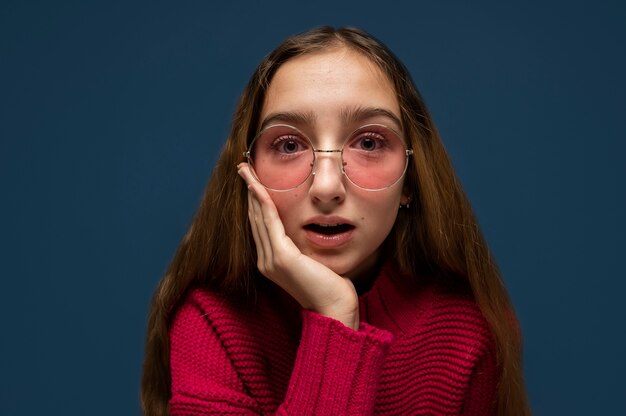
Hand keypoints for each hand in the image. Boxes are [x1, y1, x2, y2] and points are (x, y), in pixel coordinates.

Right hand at [237, 163, 358, 329]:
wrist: (335, 308)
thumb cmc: (331, 287)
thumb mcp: (314, 262)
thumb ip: (306, 248)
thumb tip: (312, 231)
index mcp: (272, 262)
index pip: (260, 226)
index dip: (255, 202)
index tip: (253, 181)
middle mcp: (266, 261)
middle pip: (254, 218)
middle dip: (249, 191)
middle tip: (244, 169)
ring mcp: (271, 260)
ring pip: (258, 217)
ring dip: (252, 191)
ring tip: (247, 171)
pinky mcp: (282, 257)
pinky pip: (269, 223)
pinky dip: (263, 202)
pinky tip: (258, 187)